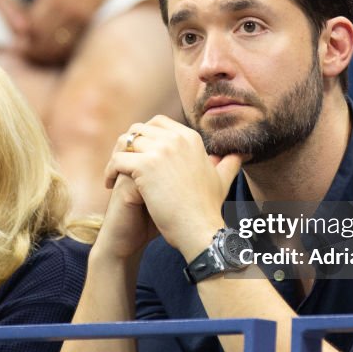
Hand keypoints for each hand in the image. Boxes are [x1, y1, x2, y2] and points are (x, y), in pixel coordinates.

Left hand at [15, 0, 128, 63]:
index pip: (32, 25)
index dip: (21, 34)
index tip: (15, 37)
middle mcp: (70, 8)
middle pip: (45, 40)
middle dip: (32, 47)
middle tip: (22, 48)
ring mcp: (85, 15)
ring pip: (61, 44)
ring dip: (47, 50)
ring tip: (37, 49)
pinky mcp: (95, 18)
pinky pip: (76, 41)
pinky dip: (64, 45)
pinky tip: (56, 43)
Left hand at [104, 116, 243, 259]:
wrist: (200, 228)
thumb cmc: (207, 208)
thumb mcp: (222, 179)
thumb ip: (230, 162)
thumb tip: (243, 153)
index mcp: (190, 137)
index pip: (158, 123)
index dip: (144, 136)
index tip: (138, 154)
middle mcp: (176, 138)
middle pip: (139, 129)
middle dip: (127, 144)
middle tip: (121, 163)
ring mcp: (160, 150)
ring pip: (125, 141)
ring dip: (116, 155)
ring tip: (114, 173)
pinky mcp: (145, 165)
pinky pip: (117, 160)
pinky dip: (109, 171)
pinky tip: (110, 183)